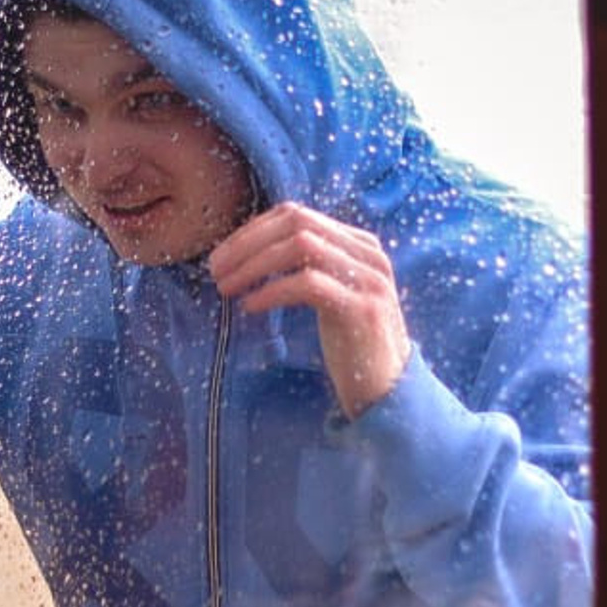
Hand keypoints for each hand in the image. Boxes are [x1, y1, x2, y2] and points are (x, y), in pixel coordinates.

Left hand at [208, 203, 409, 419]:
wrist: (391, 391)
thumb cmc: (352, 344)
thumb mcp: (332, 295)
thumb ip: (308, 268)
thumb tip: (249, 253)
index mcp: (359, 244)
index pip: (297, 215)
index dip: (253, 230)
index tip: (223, 255)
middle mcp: (368, 254)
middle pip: (297, 223)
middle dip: (248, 243)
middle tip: (215, 270)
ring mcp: (369, 279)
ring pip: (300, 247)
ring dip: (253, 264)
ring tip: (226, 287)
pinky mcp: (361, 309)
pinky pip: (307, 284)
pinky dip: (271, 292)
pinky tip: (250, 307)